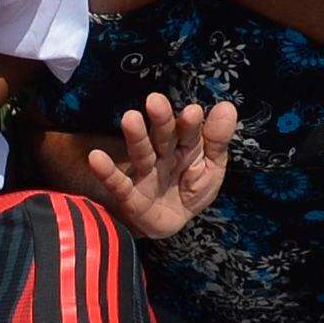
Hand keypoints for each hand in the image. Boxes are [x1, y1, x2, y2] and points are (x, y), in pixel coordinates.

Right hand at [82, 94, 238, 243]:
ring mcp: (145, 173)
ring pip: (142, 153)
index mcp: (186, 147)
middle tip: (156, 101)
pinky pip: (118, 183)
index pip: (189, 132)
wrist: (168, 221)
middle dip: (161, 120)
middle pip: (164, 136)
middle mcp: (164, 155)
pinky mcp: (130, 195)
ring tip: (130, 118)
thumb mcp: (211, 169)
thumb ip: (217, 141)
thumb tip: (227, 107)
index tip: (192, 111)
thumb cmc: (189, 190)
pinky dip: (106, 172)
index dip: (190, 124)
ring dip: (136, 136)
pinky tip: (95, 158)